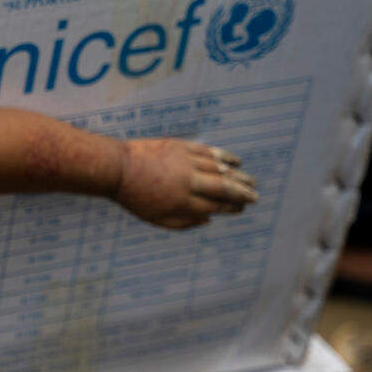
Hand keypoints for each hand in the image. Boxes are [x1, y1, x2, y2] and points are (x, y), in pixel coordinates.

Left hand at [115, 139, 257, 228]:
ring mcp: (185, 163)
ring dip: (239, 177)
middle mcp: (187, 183)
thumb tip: (208, 221)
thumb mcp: (154, 218)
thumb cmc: (133, 197)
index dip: (230, 208)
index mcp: (181, 203)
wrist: (116, 168)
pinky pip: (209, 152)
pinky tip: (235, 162)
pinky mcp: (181, 147)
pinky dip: (224, 157)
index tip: (241, 209)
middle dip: (242, 194)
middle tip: (255, 197)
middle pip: (223, 189)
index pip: (214, 207)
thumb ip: (182, 223)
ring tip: (251, 182)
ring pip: (220, 170)